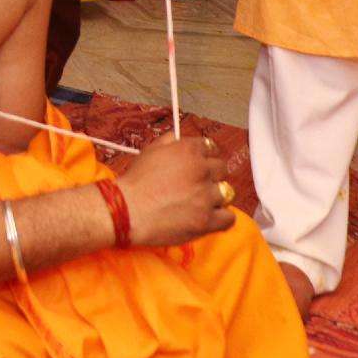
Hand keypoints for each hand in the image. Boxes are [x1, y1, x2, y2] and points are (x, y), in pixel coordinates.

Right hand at [114, 135, 236, 245]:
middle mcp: (202, 170)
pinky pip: (229, 217)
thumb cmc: (136, 181)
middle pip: (222, 169)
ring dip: (216, 197)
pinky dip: (222, 218)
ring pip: (227, 193)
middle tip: (199, 184)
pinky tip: (210, 217)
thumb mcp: (150, 151)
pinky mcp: (207, 220)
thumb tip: (178, 137)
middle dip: (212, 176)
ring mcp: (206, 196)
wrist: (128, 210)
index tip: (201, 164)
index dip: (205, 156)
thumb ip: (169, 141)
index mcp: (189, 150)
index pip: (211, 147)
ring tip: (203, 202)